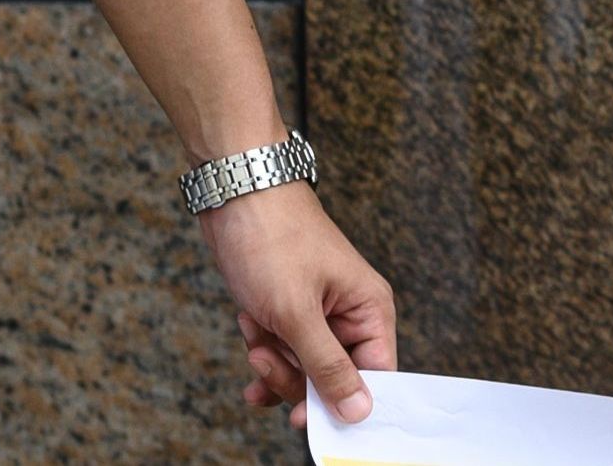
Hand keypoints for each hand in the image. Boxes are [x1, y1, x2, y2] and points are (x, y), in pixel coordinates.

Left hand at [199, 184, 398, 422]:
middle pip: (333, 378)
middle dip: (293, 374)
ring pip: (302, 367)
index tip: (306, 418)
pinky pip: (282, 352)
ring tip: (253, 331)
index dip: (343, 402)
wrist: (236, 195)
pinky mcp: (289, 312)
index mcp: (370, 310)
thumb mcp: (297, 313)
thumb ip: (327, 367)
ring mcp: (317, 314)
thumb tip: (359, 412)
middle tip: (264, 358)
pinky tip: (248, 335)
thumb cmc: (273, 240)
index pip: (375, 376)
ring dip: (272, 361)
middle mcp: (350, 315)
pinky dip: (263, 352)